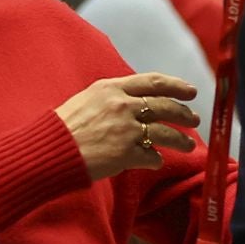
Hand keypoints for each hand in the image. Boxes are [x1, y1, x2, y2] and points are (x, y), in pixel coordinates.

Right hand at [55, 73, 200, 180]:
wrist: (51, 150)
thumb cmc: (64, 127)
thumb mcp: (87, 100)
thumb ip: (112, 98)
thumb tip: (135, 101)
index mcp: (112, 88)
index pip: (153, 82)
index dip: (176, 85)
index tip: (190, 90)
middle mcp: (122, 106)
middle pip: (165, 106)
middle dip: (184, 113)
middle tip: (193, 119)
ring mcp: (126, 130)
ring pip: (165, 132)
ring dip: (180, 140)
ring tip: (188, 146)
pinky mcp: (126, 154)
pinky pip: (151, 156)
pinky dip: (156, 159)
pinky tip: (156, 161)